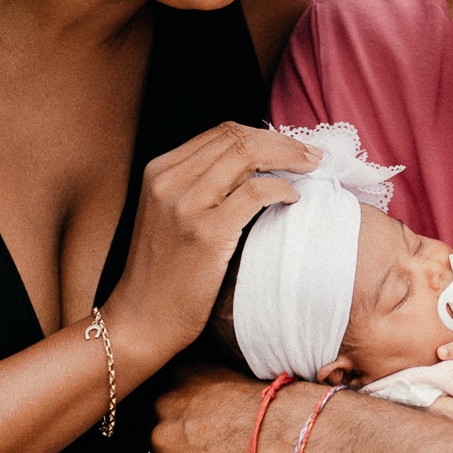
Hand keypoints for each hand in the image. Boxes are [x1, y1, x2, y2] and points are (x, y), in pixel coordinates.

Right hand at [105, 123, 316, 364]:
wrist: (139, 319)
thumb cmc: (162, 274)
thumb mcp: (167, 215)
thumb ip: (197, 187)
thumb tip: (253, 168)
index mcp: (159, 171)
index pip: (222, 133)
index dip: (264, 135)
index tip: (292, 147)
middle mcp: (169, 181)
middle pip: (238, 138)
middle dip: (283, 142)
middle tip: (313, 155)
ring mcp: (185, 206)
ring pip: (248, 156)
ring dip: (289, 157)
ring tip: (311, 169)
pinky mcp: (205, 234)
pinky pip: (255, 193)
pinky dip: (281, 188)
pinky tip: (292, 199)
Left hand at [143, 364, 317, 452]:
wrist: (288, 434)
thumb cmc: (281, 412)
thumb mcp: (239, 384)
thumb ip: (216, 398)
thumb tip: (219, 427)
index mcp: (185, 376)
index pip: (169, 405)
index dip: (182, 430)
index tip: (200, 446)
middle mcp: (165, 404)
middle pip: (161, 438)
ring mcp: (163, 441)